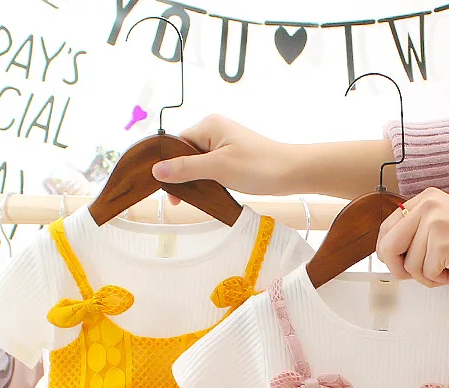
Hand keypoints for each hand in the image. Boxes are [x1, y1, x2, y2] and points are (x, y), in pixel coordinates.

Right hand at [151, 115, 292, 202]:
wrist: (291, 173)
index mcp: (208, 126)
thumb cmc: (259, 166)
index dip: (168, 167)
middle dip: (181, 176)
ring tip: (194, 198)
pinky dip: (206, 181)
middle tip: (180, 200)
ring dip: (194, 181)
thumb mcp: (218, 168)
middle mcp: (214, 131)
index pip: (175, 144)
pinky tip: (208, 193)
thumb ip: (186, 169)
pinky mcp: (232, 157)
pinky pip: (210, 168)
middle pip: (184, 154)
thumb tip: (157, 170)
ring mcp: (224, 144)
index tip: (167, 189)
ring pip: (197, 163)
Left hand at [376, 188, 448, 285]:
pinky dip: (439, 279)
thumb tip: (386, 253)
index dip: (388, 251)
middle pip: (388, 246)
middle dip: (398, 268)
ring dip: (426, 276)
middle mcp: (427, 206)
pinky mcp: (441, 243)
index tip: (398, 262)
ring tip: (448, 267)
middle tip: (415, 274)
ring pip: (408, 265)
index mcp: (426, 198)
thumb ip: (416, 231)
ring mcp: (434, 223)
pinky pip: (425, 273)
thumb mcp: (443, 223)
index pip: (387, 227)